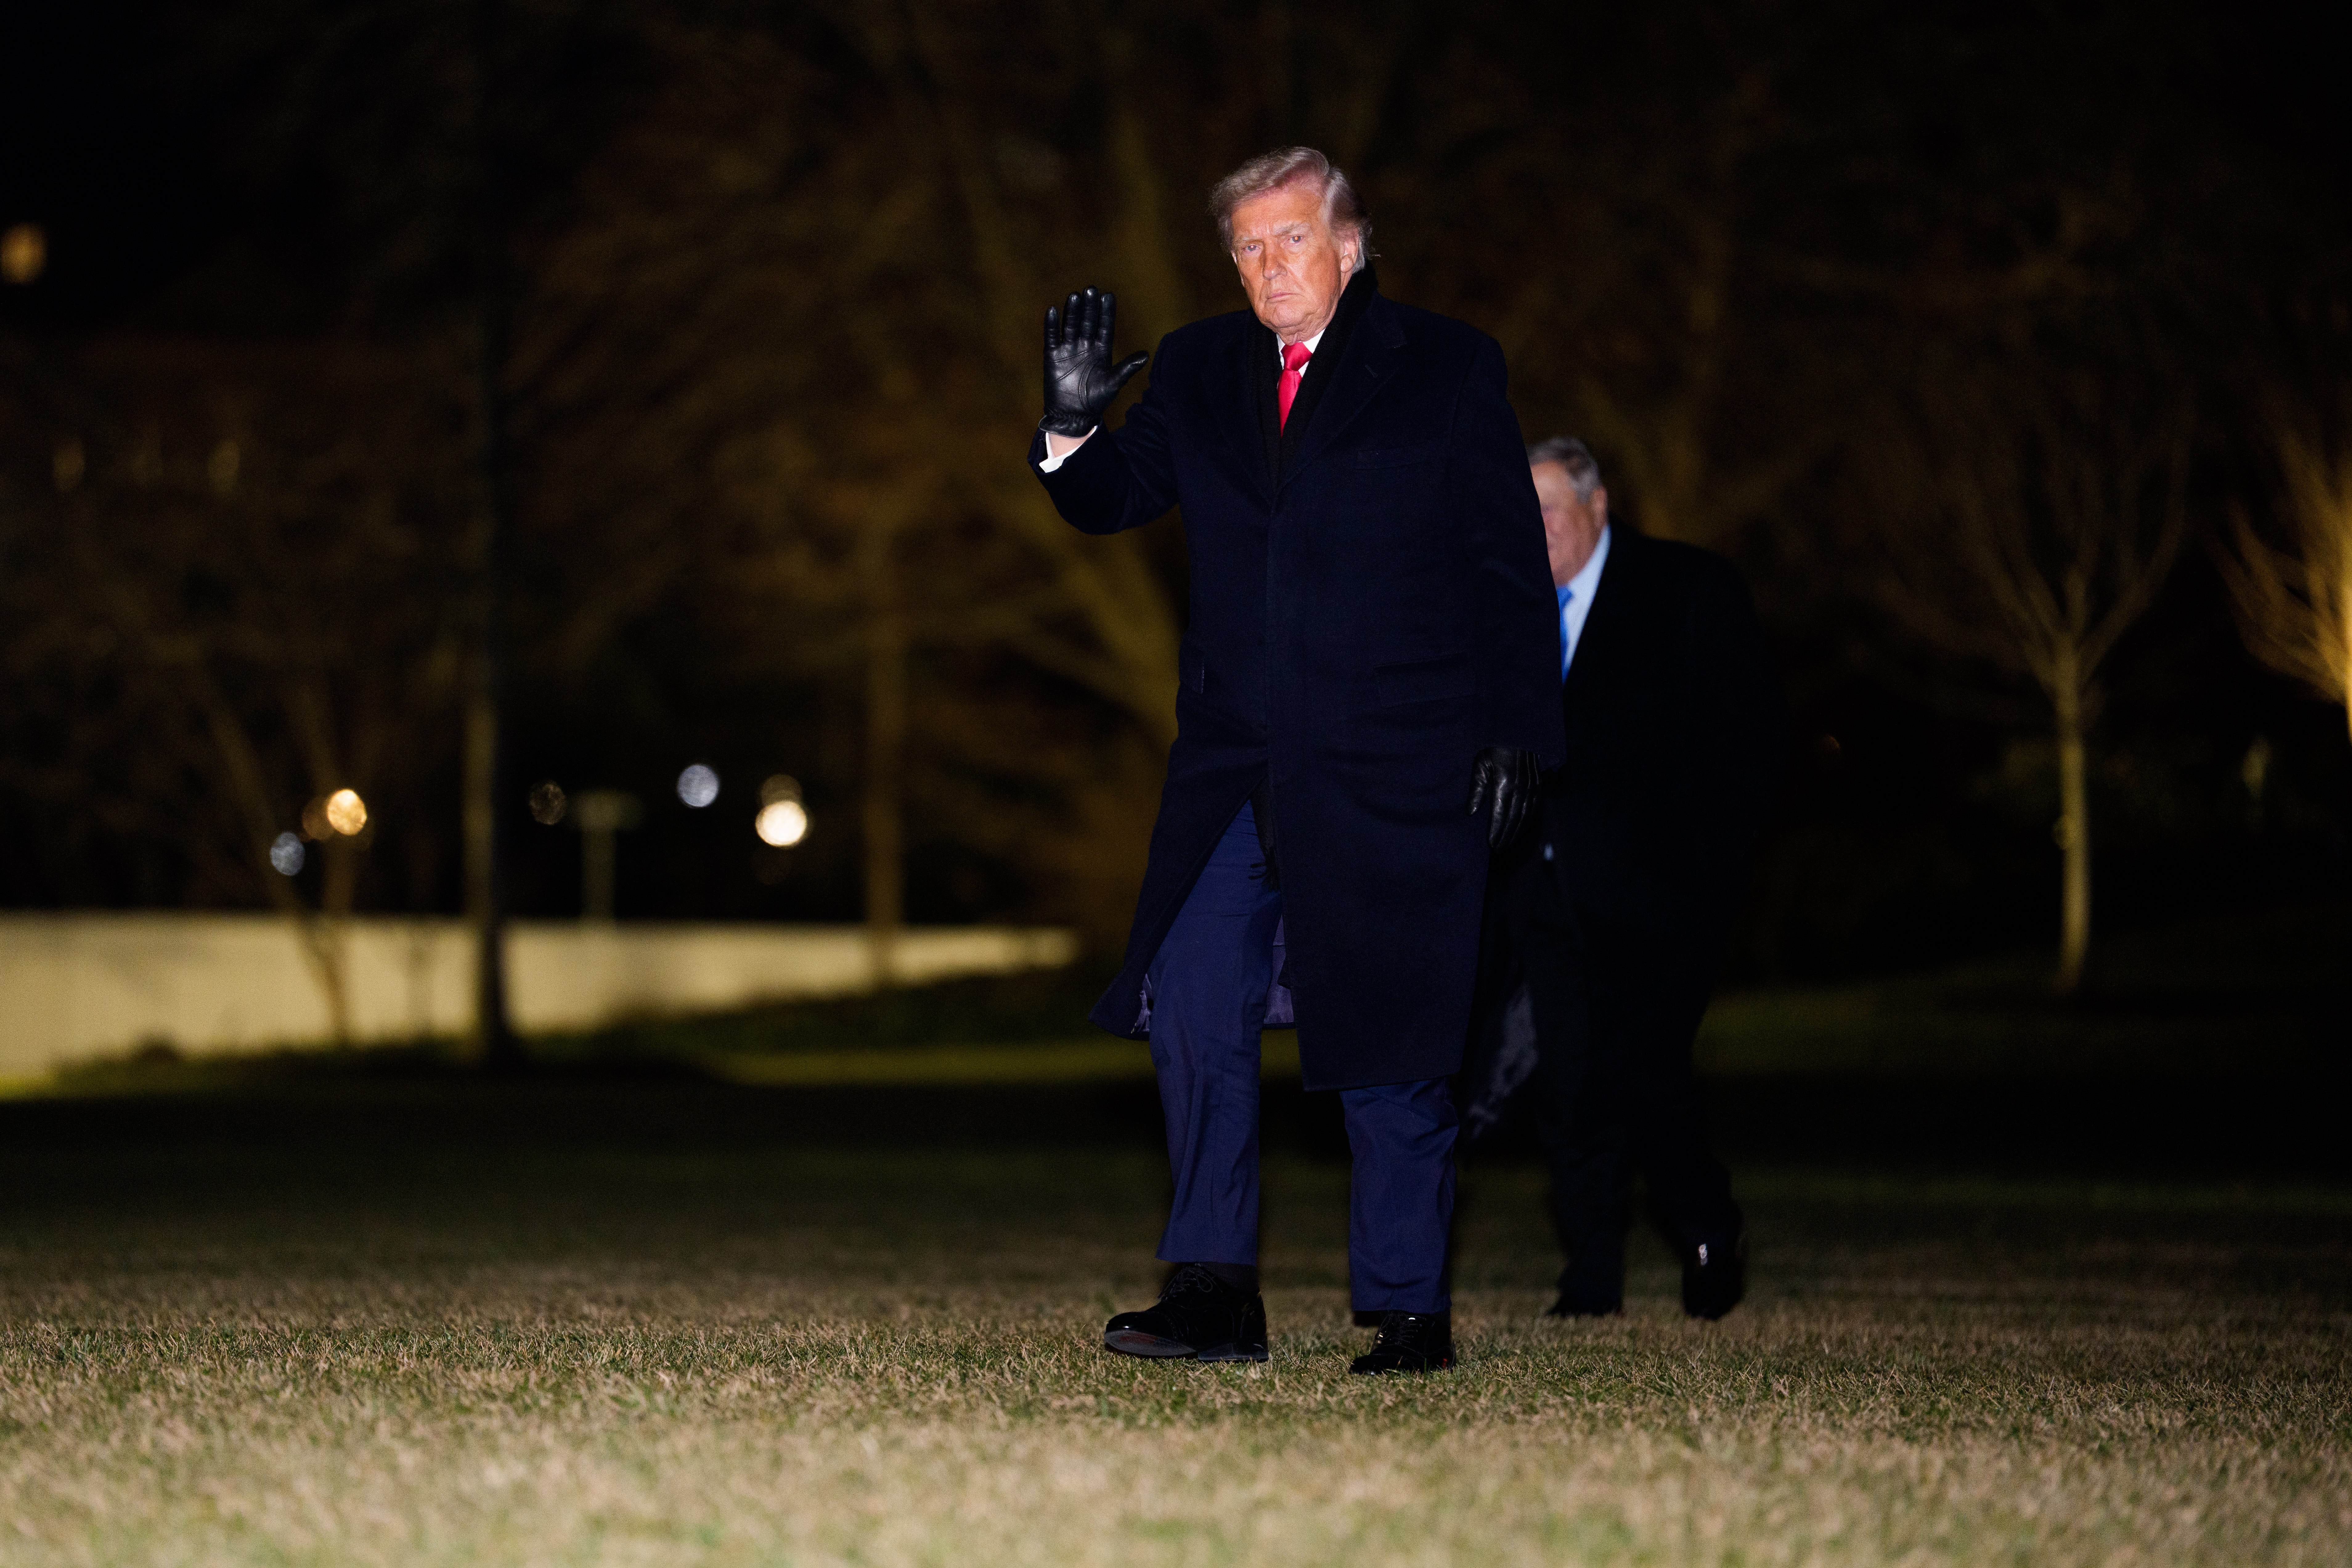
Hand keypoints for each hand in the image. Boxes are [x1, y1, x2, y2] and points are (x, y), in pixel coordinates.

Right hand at [1042, 285, 1148, 436]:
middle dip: (1089, 307)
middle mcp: (1085, 345)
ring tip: (1075, 295)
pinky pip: (1052, 337)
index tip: (1108, 296)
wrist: (1073, 415)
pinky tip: (1053, 310)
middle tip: (1091, 289)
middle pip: (1087, 321)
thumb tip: (1146, 355)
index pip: (1105, 326)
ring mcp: (1068, 349)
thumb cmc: (1095, 400)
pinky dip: (1051, 325)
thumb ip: (1126, 368)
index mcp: (1101, 350)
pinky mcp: (1053, 356)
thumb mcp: (1113, 383)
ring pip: (1070, 325)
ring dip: (1072, 311)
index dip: (1106, 312)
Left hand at [1467, 746, 1541, 851]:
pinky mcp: (1539, 785)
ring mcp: (1532, 787)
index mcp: (1504, 782)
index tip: (1490, 844)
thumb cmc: (1494, 747)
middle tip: (1497, 849)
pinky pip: (1534, 809)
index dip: (1496, 831)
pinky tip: (1520, 830)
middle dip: (1505, 836)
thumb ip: (1476, 788)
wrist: (1518, 732)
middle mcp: (1521, 787)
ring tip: (1507, 844)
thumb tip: (1472, 812)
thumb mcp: (1480, 764)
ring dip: (1517, 833)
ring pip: (1526, 817)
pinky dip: (1527, 822)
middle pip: (1514, 819)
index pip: (1500, 814)